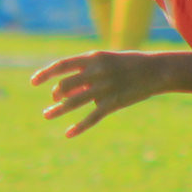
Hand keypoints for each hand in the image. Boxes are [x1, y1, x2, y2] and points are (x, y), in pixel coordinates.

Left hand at [29, 50, 168, 136]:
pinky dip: (79, 127)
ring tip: (46, 115)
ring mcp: (104, 89)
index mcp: (93, 58)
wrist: (157, 70)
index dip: (45, 73)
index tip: (33, 82)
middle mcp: (96, 72)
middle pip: (65, 86)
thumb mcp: (104, 62)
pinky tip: (68, 133)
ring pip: (74, 102)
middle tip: (54, 100)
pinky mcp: (113, 103)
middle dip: (56, 94)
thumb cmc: (127, 64)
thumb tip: (65, 92)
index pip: (61, 65)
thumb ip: (84, 74)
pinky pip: (92, 117)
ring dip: (58, 110)